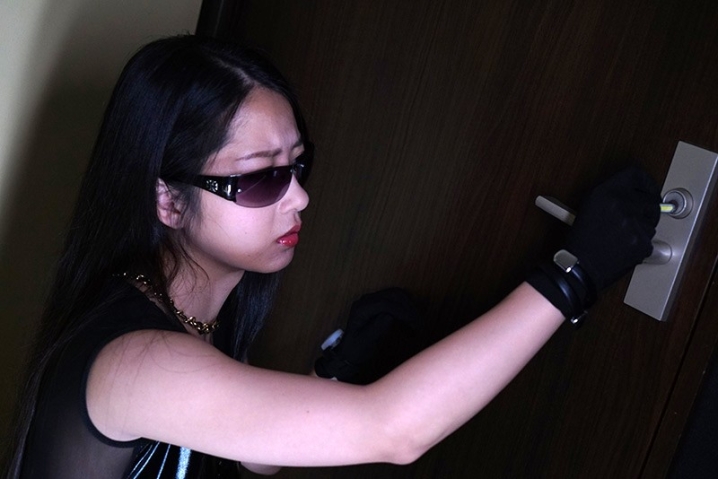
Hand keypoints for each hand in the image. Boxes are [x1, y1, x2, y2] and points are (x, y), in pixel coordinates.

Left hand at [314, 288, 424, 383]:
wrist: (349, 353)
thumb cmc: (357, 350)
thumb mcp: (365, 343)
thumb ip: (376, 329)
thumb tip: (389, 316)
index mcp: (362, 308)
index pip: (386, 303)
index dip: (403, 312)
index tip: (415, 324)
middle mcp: (367, 300)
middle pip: (394, 295)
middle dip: (409, 308)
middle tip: (420, 325)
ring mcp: (372, 299)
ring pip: (397, 295)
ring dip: (409, 306)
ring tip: (416, 324)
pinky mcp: (378, 302)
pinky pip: (396, 299)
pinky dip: (406, 307)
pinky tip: (410, 320)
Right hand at [566, 166, 660, 289]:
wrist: (580, 266)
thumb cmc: (582, 239)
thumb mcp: (589, 206)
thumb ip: (612, 193)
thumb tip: (636, 191)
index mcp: (605, 192)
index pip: (637, 175)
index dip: (646, 182)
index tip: (648, 189)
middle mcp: (621, 204)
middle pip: (651, 199)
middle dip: (646, 209)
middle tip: (634, 218)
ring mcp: (633, 223)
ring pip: (652, 220)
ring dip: (643, 227)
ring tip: (623, 235)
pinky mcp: (642, 241)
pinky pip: (650, 238)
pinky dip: (640, 242)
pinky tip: (625, 246)